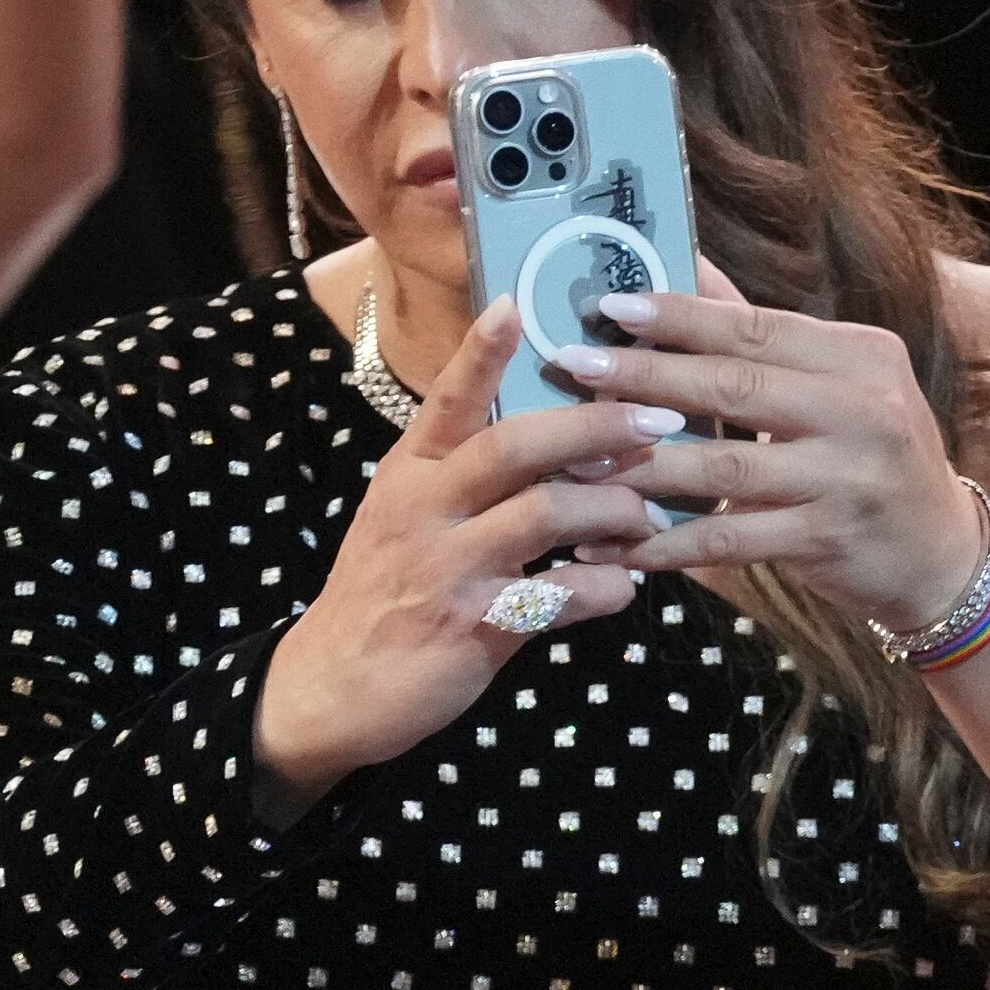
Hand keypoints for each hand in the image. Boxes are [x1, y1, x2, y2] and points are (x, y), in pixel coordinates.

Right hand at [254, 298, 670, 823]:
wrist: (331, 686)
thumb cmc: (384, 593)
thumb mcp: (405, 518)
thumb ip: (463, 477)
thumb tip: (557, 443)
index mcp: (410, 473)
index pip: (447, 398)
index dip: (481, 351)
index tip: (515, 302)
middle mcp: (425, 509)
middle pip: (517, 444)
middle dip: (597, 426)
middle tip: (658, 419)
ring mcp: (448, 567)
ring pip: (548, 513)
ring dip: (615, 510)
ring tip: (649, 518)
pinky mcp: (474, 626)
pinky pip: (560, 596)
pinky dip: (605, 587)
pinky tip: (623, 587)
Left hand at [554, 279, 989, 633]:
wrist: (939, 553)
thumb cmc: (870, 458)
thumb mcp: (839, 384)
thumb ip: (765, 336)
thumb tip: (684, 267)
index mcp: (860, 354)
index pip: (756, 326)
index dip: (680, 316)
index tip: (610, 305)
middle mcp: (862, 407)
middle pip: (734, 386)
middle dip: (645, 376)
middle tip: (574, 365)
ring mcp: (848, 477)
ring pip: (726, 466)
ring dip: (643, 464)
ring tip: (578, 458)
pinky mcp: (829, 537)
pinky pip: (733, 538)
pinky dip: (672, 542)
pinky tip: (621, 542)